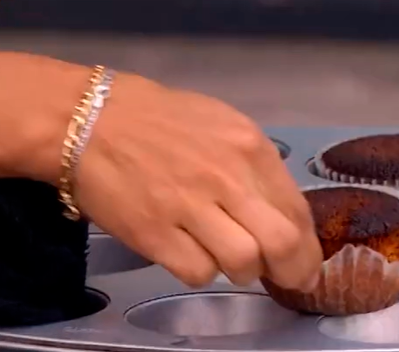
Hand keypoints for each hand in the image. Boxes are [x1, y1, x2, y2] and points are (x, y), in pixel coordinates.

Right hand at [73, 73, 322, 288]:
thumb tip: (282, 214)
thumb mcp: (223, 126)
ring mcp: (189, 206)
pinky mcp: (153, 233)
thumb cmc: (160, 120)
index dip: (309, 247)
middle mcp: (227, 177)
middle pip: (282, 243)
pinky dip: (202, 270)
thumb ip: (256, 168)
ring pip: (243, 264)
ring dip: (243, 270)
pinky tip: (193, 253)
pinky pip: (198, 272)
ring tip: (230, 258)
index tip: (306, 263)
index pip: (298, 211)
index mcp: (250, 147)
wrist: (89, 119)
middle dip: (292, 271)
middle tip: (285, 278)